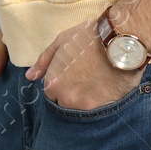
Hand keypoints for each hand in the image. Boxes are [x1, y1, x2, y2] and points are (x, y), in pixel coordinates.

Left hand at [25, 15, 144, 110]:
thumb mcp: (61, 42)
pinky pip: (97, 111)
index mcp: (53, 84)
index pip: (52, 93)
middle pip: (66, 103)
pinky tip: (107, 88)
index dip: (63, 82)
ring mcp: (84, 106)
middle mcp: (66, 99)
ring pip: (81, 108)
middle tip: (87, 77)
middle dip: (74, 92)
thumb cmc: (89, 37)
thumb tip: (29, 77)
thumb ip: (43, 61)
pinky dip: (101, 102)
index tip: (75, 73)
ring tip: (98, 82)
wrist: (120, 40)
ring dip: (87, 99)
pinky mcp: (103, 110)